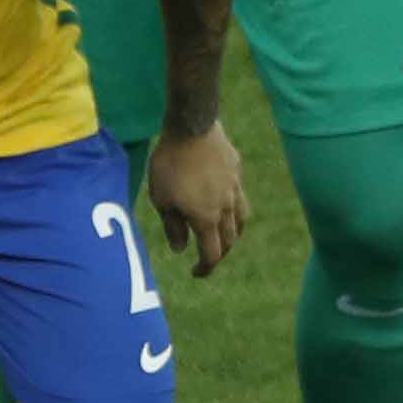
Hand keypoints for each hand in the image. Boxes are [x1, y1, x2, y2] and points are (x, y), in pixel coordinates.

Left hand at [148, 121, 248, 278]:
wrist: (192, 129)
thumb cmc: (169, 165)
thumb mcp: (161, 199)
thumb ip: (173, 227)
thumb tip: (180, 249)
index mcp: (206, 219)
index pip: (212, 253)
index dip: (205, 268)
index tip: (196, 274)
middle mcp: (226, 208)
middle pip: (229, 240)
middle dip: (219, 253)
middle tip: (207, 257)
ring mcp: (235, 189)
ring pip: (241, 220)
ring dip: (233, 234)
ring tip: (224, 237)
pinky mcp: (236, 172)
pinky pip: (240, 196)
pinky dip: (234, 208)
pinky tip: (226, 203)